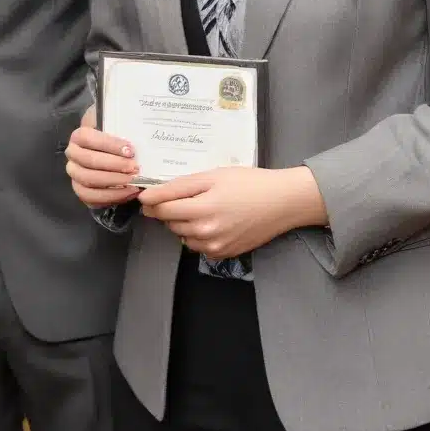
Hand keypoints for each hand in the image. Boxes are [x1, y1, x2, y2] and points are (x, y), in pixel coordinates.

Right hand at [65, 105, 141, 208]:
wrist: (112, 152)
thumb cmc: (114, 134)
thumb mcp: (114, 120)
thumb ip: (117, 118)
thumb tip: (131, 115)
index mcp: (78, 136)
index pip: (88, 138)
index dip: (108, 145)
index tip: (130, 150)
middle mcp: (73, 155)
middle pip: (89, 161)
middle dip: (114, 165)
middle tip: (135, 168)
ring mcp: (75, 174)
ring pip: (88, 180)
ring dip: (113, 182)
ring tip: (133, 182)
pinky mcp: (82, 191)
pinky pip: (91, 198)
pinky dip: (111, 196)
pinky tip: (128, 192)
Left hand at [138, 166, 327, 259]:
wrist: (282, 202)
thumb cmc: (247, 183)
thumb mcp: (211, 176)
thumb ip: (178, 187)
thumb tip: (149, 197)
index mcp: (202, 211)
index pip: (163, 209)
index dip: (152, 200)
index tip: (147, 194)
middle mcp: (206, 234)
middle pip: (170, 222)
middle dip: (168, 209)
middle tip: (184, 194)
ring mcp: (215, 247)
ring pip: (182, 235)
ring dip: (182, 222)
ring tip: (200, 205)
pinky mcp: (224, 254)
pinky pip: (197, 246)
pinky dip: (196, 234)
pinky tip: (211, 220)